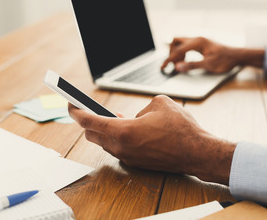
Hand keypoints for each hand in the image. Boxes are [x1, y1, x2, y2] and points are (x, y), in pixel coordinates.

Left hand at [69, 95, 235, 184]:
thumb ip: (141, 107)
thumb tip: (136, 116)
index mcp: (124, 131)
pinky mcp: (137, 162)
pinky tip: (126, 129)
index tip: (70, 104)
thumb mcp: (160, 103)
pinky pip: (118, 149)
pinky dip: (116, 138)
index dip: (76, 111)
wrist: (196, 152)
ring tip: (109, 118)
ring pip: (105, 143)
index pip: (89, 122)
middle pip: (92, 135)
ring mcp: (129, 157)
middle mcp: (122, 147)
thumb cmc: (181, 128)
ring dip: (103, 130)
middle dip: (88, 121)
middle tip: (88, 110)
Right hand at [161, 37, 264, 72]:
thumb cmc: (225, 60)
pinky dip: (182, 52)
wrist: (237, 56)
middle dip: (171, 53)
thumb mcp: (208, 65)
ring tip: (179, 64)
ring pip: (180, 42)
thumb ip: (192, 66)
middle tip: (172, 65)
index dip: (169, 60)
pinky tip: (185, 61)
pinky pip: (186, 45)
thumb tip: (177, 67)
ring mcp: (199, 40)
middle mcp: (197, 38)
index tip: (163, 68)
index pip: (178, 50)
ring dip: (176, 52)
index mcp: (197, 42)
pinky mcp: (201, 44)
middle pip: (176, 42)